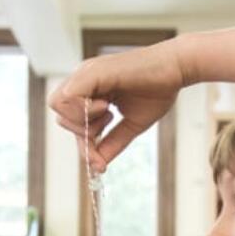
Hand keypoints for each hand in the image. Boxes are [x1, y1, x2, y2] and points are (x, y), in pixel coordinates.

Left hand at [48, 39, 184, 171]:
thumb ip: (112, 143)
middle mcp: (83, 81)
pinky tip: (107, 106)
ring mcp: (86, 74)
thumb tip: (98, 167)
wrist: (176, 69)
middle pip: (59, 115)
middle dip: (82, 133)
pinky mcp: (93, 71)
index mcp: (90, 92)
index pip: (70, 122)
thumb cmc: (158, 90)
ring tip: (109, 114)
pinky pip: (69, 96)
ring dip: (81, 120)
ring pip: (58, 105)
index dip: (84, 145)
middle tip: (106, 128)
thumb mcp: (131, 125)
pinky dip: (84, 109)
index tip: (101, 162)